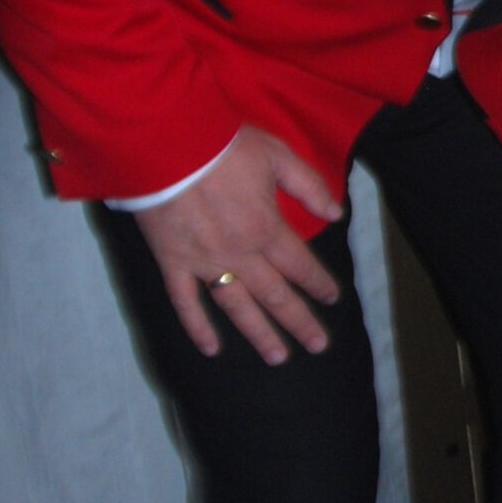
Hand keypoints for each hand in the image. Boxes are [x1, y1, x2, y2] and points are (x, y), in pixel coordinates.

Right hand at [136, 125, 341, 365]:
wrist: (164, 144)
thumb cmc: (223, 146)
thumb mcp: (277, 155)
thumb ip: (309, 185)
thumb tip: (336, 214)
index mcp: (266, 228)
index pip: (300, 265)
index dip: (318, 283)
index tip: (332, 298)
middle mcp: (239, 254)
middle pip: (275, 296)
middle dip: (299, 322)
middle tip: (318, 345)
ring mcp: (204, 263)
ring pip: (237, 307)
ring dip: (259, 334)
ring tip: (278, 358)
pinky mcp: (172, 263)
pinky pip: (186, 303)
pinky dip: (198, 328)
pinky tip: (212, 349)